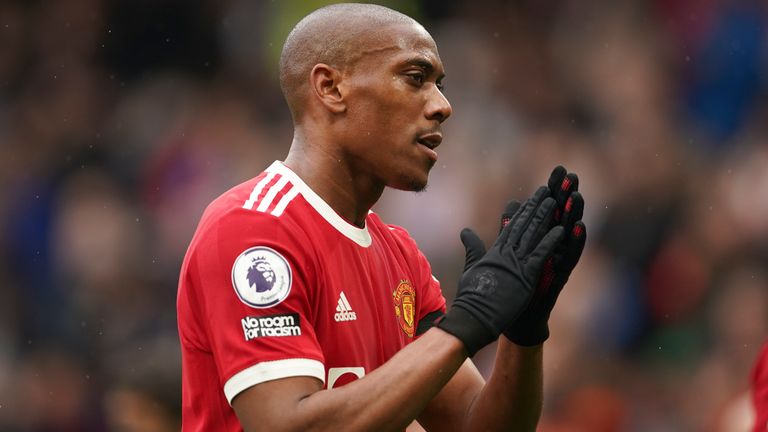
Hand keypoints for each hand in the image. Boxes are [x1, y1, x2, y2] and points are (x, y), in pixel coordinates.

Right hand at [438, 187, 563, 355]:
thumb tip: (465, 231)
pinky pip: (541, 255)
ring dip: (545, 217)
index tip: (532, 198)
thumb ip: (473, 248)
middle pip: (524, 225)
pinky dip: (551, 241)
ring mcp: (516, 264)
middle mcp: (506, 253)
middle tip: (547, 190)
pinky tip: (561, 229)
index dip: (523, 211)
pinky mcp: (525, 276)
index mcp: (495, 252)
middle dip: (536, 207)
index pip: (512, 227)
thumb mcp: (471, 267)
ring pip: (533, 235)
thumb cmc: (470, 296)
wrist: (472, 316)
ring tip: (555, 201)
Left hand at [504, 166, 586, 345]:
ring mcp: (558, 259)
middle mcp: (553, 246)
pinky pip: (570, 256)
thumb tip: (510, 205)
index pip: (548, 208)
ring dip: (573, 214)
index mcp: (540, 238)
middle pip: (561, 215)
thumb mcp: (508, 251)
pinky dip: (575, 242)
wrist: (516, 316)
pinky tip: (579, 226)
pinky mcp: (559, 275)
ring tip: (577, 195)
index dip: (553, 190)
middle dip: (566, 195)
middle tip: (572, 174)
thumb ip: (508, 228)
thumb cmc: (514, 285)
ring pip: (568, 233)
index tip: (558, 170)